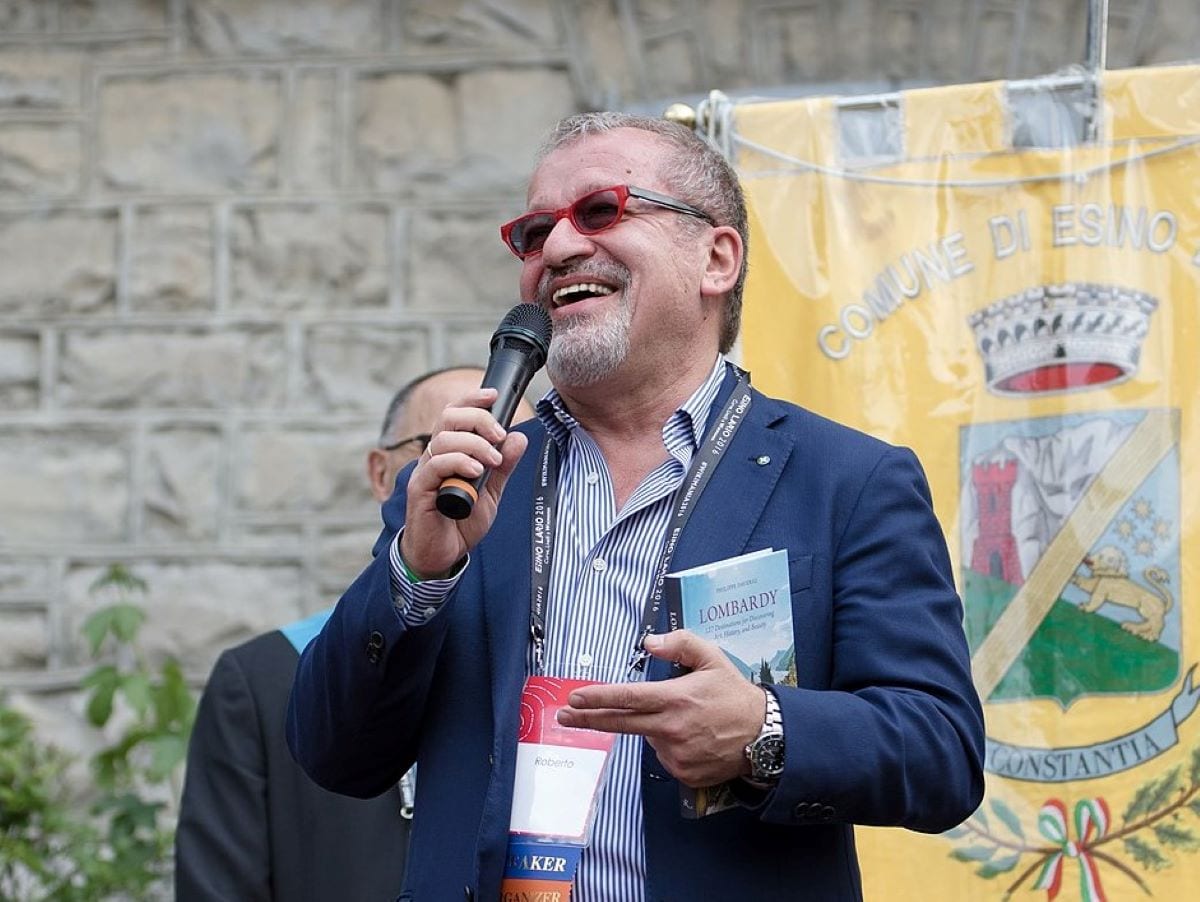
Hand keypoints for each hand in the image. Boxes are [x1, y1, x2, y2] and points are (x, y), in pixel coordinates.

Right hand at [399, 387, 527, 577]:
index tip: (493, 395)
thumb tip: (518, 437)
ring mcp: (426, 471)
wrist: (444, 554)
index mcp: (450, 451)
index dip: (471, 399)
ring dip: (474, 445)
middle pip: (449, 418)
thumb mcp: (491, 491)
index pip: (455, 413)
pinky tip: (475, 471)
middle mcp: (434, 456)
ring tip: (491, 462)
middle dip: (478, 420)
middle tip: (499, 435)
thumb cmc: (461, 522)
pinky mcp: (420, 489)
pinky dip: (458, 462)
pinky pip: (436, 464)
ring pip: (444, 439)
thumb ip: (503, 466)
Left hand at [557, 630, 765, 787]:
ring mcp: (676, 753)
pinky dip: (671, 746)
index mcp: (675, 698)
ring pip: (649, 738)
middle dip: (587, 719)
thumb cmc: (735, 694)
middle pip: (619, 724)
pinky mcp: (683, 772)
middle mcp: (670, 728)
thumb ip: (680, 644)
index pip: (627, 697)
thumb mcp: (713, 658)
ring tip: (687, 721)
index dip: (597, 697)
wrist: (764, 735)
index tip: (573, 697)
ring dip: (655, 728)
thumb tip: (649, 642)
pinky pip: (666, 756)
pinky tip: (693, 738)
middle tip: (564, 716)